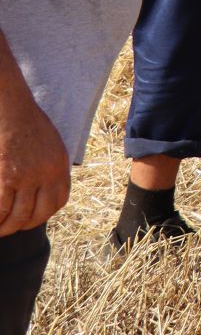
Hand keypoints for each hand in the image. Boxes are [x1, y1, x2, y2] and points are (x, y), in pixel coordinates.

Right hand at [0, 89, 69, 236]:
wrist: (10, 107)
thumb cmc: (25, 123)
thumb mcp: (48, 145)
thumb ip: (48, 167)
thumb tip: (40, 190)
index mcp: (60, 165)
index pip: (59, 201)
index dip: (44, 214)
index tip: (31, 218)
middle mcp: (47, 173)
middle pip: (40, 213)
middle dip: (24, 225)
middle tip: (11, 226)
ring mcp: (27, 176)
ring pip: (19, 216)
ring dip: (7, 227)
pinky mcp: (7, 177)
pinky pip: (1, 208)